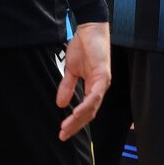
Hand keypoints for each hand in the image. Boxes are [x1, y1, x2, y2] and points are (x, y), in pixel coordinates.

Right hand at [56, 22, 111, 140]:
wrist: (89, 28)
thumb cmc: (82, 46)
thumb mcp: (71, 70)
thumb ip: (67, 87)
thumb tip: (60, 104)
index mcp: (93, 88)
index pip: (85, 111)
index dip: (74, 122)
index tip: (62, 132)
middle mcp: (100, 88)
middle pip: (89, 113)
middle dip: (76, 126)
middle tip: (63, 136)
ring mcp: (103, 82)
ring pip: (92, 107)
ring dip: (79, 118)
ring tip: (67, 127)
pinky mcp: (103, 75)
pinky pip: (95, 94)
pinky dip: (87, 105)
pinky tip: (77, 112)